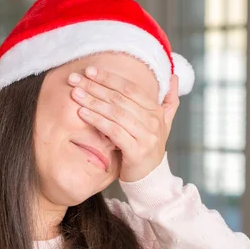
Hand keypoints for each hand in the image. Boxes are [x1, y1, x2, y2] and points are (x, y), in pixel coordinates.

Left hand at [68, 66, 179, 181]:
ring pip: (116, 113)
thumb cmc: (148, 147)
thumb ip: (168, 100)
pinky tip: (82, 114)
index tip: (89, 70)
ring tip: (76, 94)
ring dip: (93, 102)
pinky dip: (97, 120)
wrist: (150, 178)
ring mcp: (146, 136)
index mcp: (156, 110)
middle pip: (120, 98)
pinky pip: (113, 131)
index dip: (109, 77)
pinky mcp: (136, 151)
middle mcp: (153, 121)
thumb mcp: (163, 123)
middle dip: (95, 86)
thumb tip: (174, 76)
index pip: (130, 88)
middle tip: (75, 79)